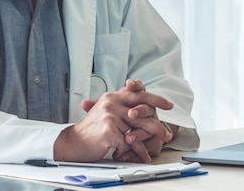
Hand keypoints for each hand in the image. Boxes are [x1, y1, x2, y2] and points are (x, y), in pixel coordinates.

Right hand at [53, 79, 172, 161]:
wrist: (74, 142)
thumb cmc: (92, 128)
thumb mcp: (105, 108)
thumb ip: (121, 100)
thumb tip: (138, 86)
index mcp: (113, 96)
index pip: (139, 94)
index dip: (155, 99)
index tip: (169, 105)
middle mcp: (112, 103)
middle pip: (141, 114)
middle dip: (156, 126)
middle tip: (166, 134)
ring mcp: (110, 116)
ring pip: (135, 131)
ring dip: (143, 145)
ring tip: (150, 152)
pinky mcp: (109, 130)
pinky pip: (127, 143)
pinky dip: (132, 151)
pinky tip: (136, 156)